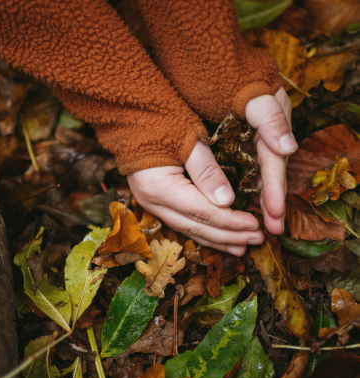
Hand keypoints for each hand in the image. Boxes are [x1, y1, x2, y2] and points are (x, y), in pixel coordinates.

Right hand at [127, 86, 295, 253]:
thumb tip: (227, 200)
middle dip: (228, 236)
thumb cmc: (160, 122)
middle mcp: (152, 201)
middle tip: (257, 240)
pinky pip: (183, 223)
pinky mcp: (156, 202)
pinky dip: (204, 231)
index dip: (230, 221)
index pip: (202, 211)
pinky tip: (219, 238)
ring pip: (189, 229)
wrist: (130, 119)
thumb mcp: (187, 139)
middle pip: (196, 226)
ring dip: (217, 239)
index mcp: (159, 186)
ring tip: (242, 248)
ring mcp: (152, 204)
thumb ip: (206, 170)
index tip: (255, 225)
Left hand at [245, 86, 295, 233]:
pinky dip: (247, 186)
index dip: (274, 189)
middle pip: (269, 174)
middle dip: (271, 202)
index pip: (274, 164)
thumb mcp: (256, 94)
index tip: (275, 214)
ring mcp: (251, 140)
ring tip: (262, 224)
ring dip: (260, 199)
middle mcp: (264, 136)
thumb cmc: (234, 77)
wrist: (212, 62)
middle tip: (273, 230)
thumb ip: (271, 119)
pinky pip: (246, 169)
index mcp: (272, 127)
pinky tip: (243, 202)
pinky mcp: (238, 141)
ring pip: (258, 175)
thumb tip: (289, 147)